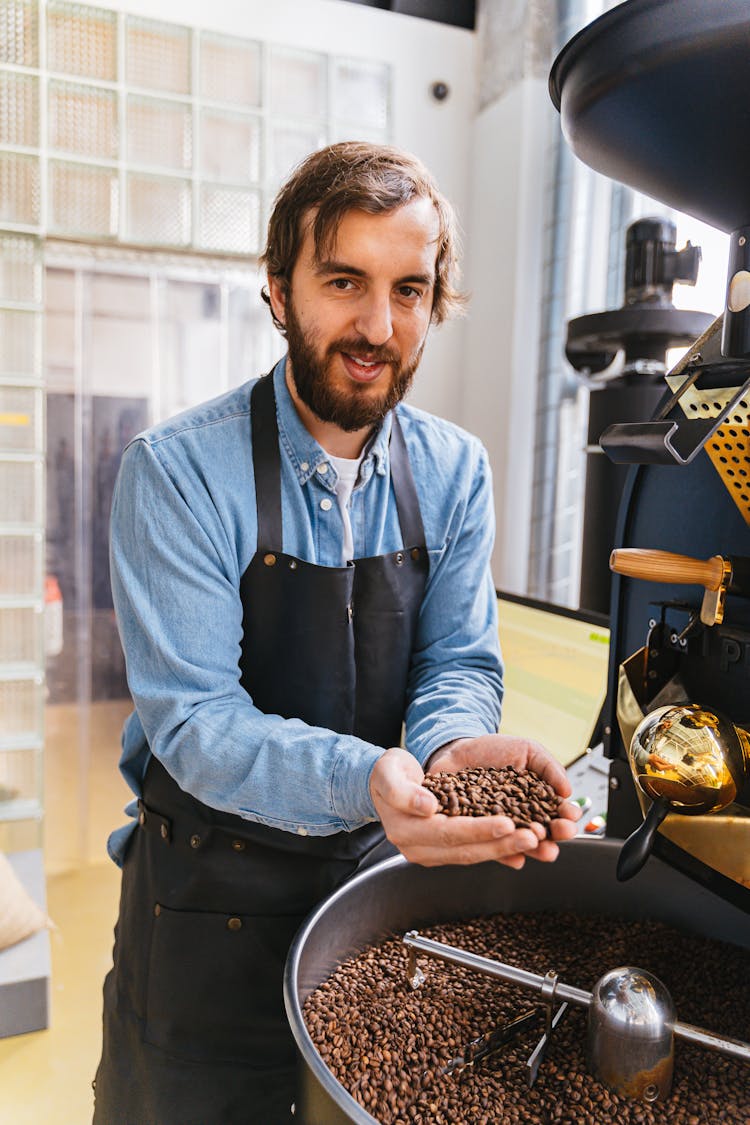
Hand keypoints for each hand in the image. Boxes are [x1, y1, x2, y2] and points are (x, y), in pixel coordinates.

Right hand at [369, 739, 578, 869]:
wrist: (383, 783)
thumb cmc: (387, 773)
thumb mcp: (388, 773)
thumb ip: (404, 792)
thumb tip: (428, 807)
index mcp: (406, 830)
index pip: (448, 832)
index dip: (479, 829)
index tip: (507, 823)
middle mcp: (420, 849)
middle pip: (467, 849)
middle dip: (502, 844)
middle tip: (535, 837)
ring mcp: (433, 853)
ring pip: (474, 854)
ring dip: (506, 849)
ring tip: (537, 842)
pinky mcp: (445, 850)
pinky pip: (475, 852)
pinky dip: (499, 850)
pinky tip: (523, 847)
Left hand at [428, 733, 581, 863]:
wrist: (458, 749)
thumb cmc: (496, 751)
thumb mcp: (528, 751)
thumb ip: (549, 768)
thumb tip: (568, 791)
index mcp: (537, 802)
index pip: (555, 814)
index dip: (565, 818)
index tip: (570, 816)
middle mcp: (520, 819)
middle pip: (541, 834)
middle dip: (553, 836)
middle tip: (559, 832)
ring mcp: (499, 828)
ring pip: (518, 844)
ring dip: (532, 848)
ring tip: (537, 844)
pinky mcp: (477, 833)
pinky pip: (490, 847)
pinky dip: (503, 855)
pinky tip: (515, 859)